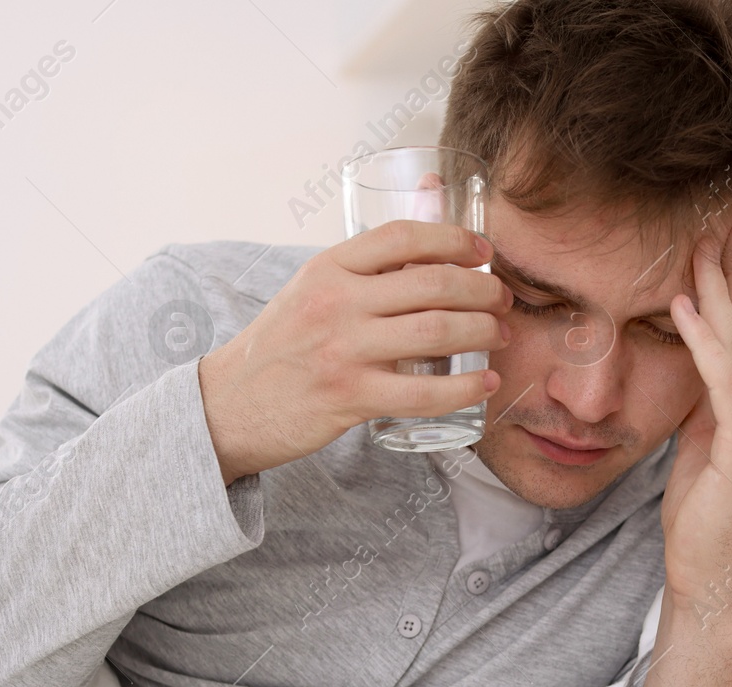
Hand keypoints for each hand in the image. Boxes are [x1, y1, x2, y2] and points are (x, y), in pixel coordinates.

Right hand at [197, 221, 511, 483]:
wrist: (229, 405)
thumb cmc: (280, 348)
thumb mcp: (309, 293)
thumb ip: (360, 272)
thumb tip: (427, 241)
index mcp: (327, 268)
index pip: (402, 237)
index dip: (453, 238)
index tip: (482, 250)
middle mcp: (336, 303)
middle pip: (432, 283)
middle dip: (482, 289)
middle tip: (502, 299)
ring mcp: (343, 350)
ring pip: (436, 332)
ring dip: (483, 331)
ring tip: (500, 335)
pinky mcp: (350, 396)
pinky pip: (423, 392)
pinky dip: (465, 387)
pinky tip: (486, 382)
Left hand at [634, 217, 731, 686]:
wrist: (711, 581)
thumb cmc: (702, 517)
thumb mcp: (702, 443)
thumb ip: (707, 399)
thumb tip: (693, 354)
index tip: (725, 236)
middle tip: (722, 214)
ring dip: (717, 292)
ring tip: (698, 245)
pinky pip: (727, 385)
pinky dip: (705, 344)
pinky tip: (682, 308)